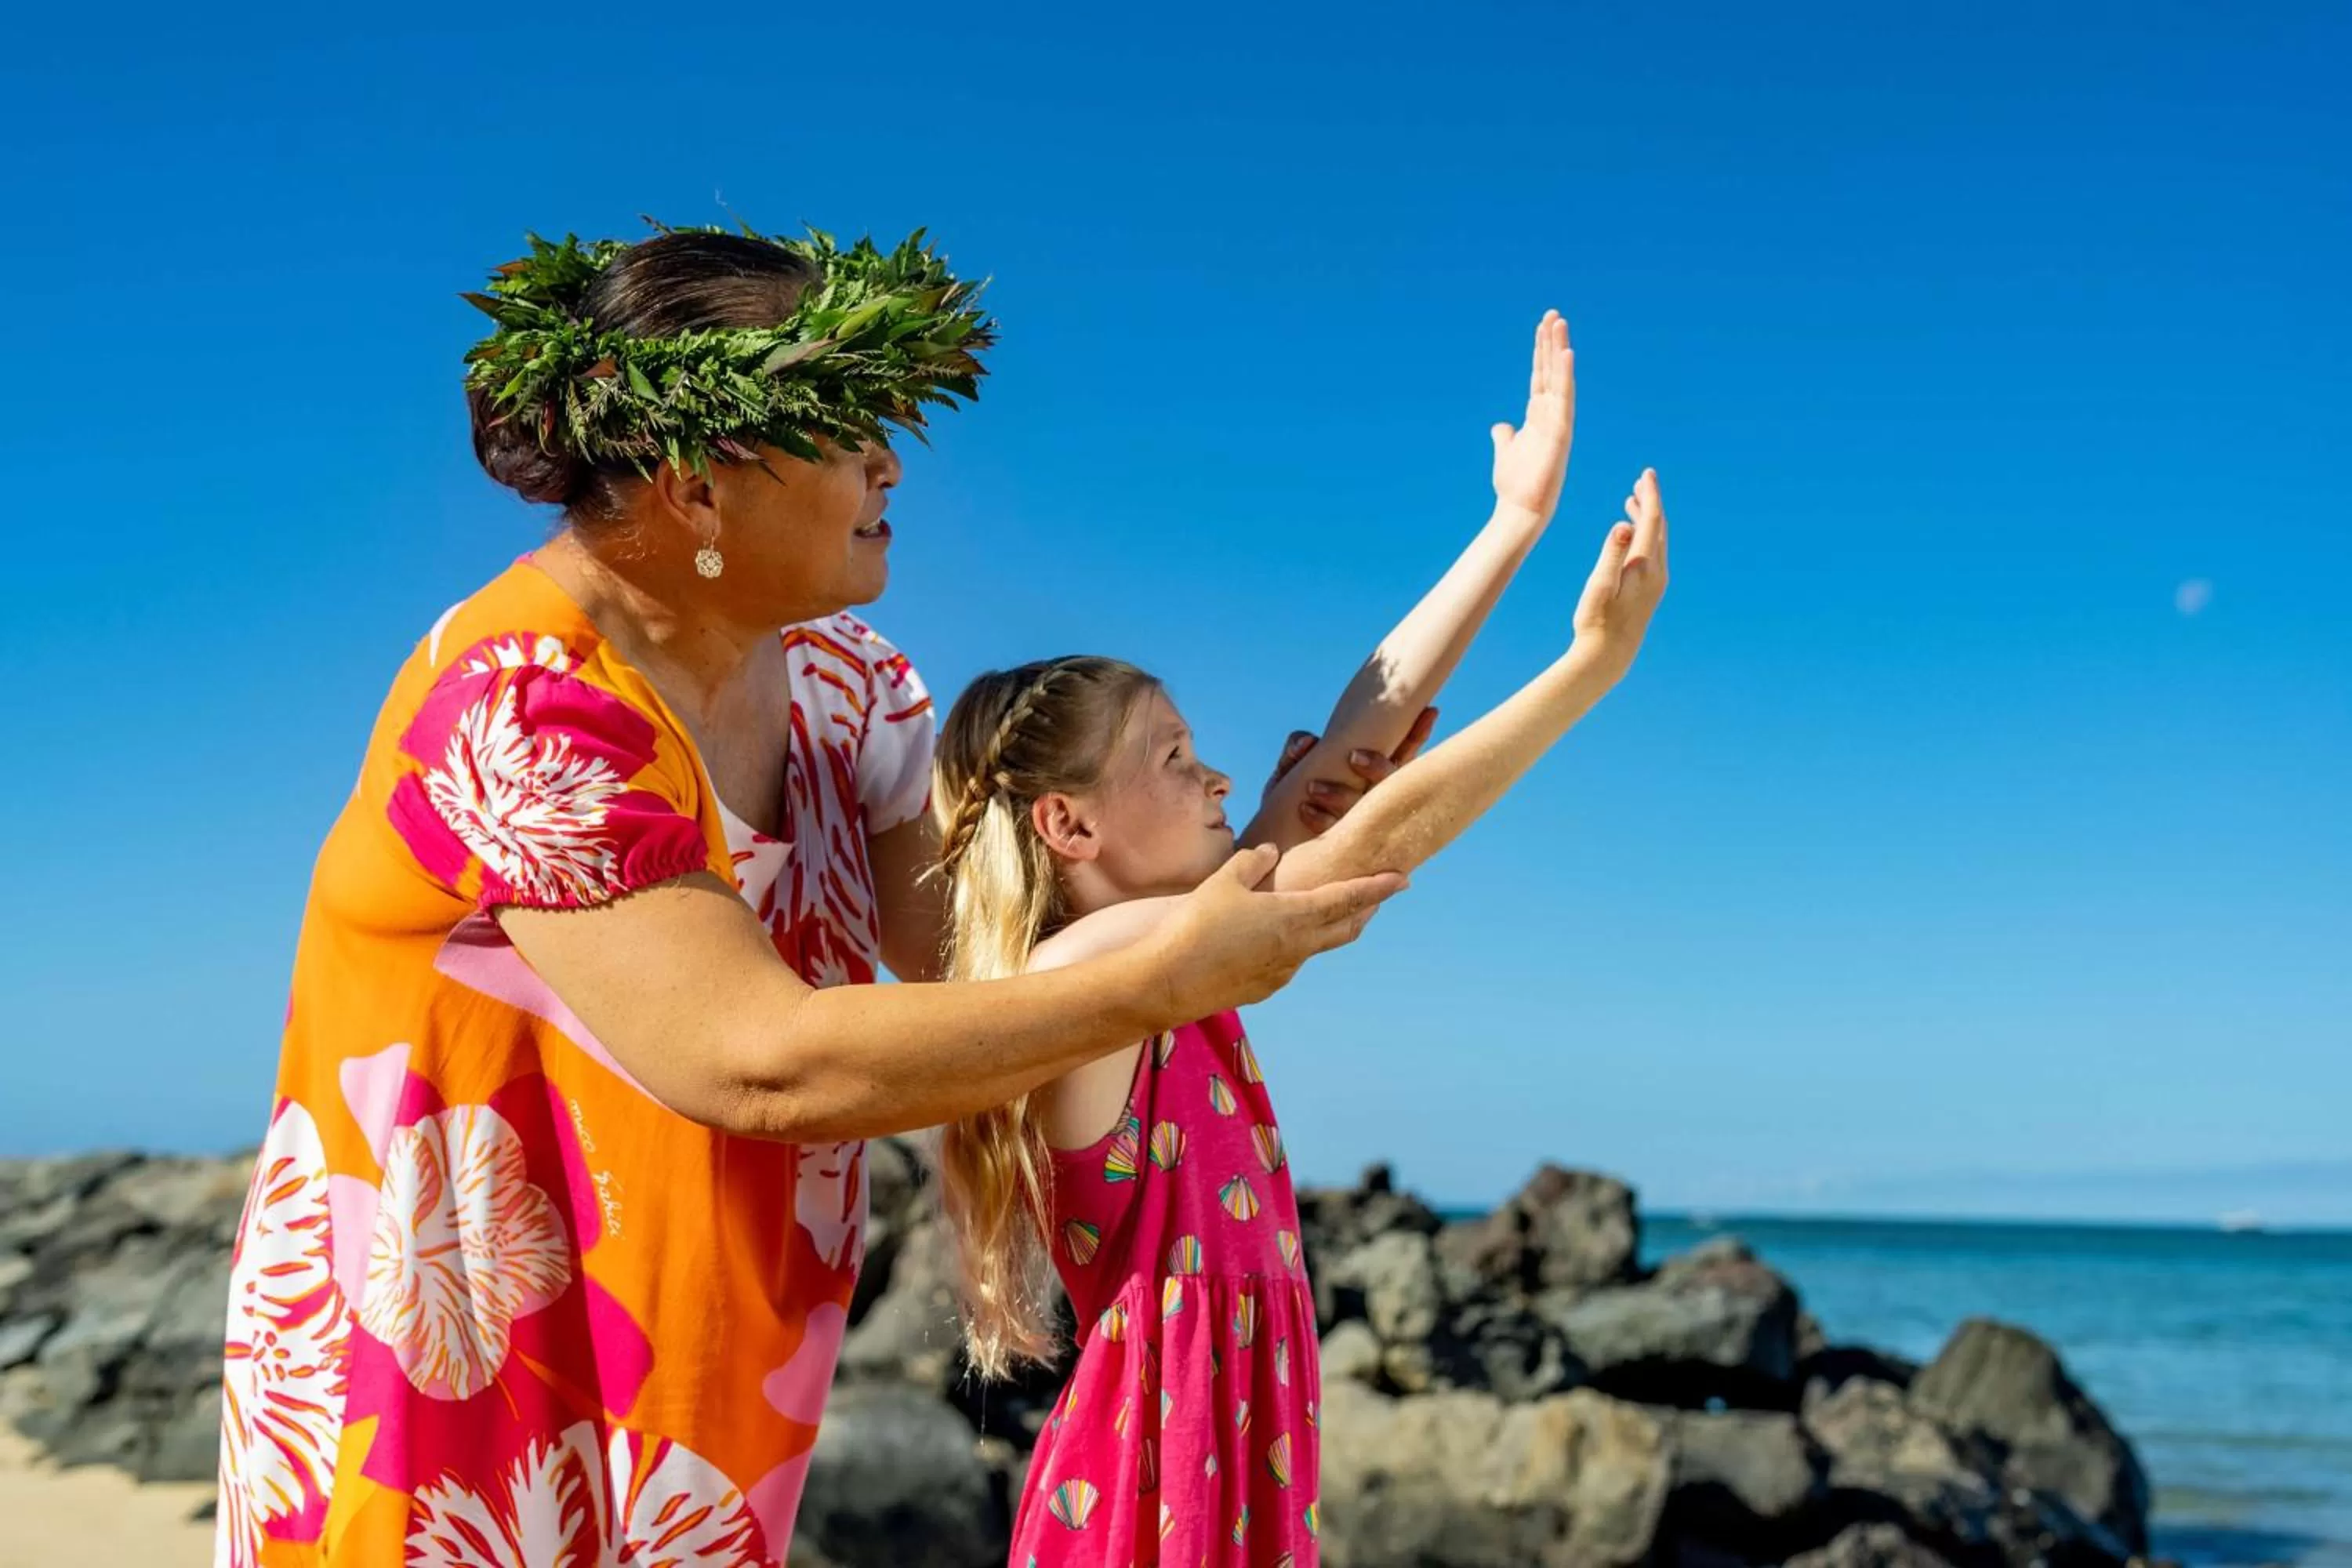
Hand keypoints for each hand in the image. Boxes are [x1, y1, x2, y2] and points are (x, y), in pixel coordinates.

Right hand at [1153, 845, 1406, 1016]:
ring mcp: (1283, 972)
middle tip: (1378, 895)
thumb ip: (1253, 861)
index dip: (1377, 887)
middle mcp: (1298, 947)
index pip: (1347, 898)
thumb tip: (1272, 852)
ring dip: (1328, 928)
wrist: (1168, 982)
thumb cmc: (1196, 926)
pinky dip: (1296, 944)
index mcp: (1294, 917)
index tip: (1403, 879)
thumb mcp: (1223, 882)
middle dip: (1365, 910)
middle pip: (1345, 927)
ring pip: (1317, 946)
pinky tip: (1276, 937)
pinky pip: (1289, 961)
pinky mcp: (1264, 988)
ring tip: (1325, 911)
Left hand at [1265, 707, 1438, 833]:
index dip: (1418, 734)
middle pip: (1391, 782)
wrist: (1275, 838)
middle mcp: (1375, 799)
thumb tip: (1310, 742)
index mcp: (1374, 775)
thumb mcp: (1293, 763)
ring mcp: (1361, 822)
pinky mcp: (1340, 843)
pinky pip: (1337, 833)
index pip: (1404, 754)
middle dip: (1377, 767)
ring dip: (1340, 796)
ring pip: (1363, 809)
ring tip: (1312, 786)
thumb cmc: (1293, 791)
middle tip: (1353, 756)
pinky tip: (1303, 808)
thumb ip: (1298, 746)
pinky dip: (1320, 819)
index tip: (1429, 710)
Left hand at [1490, 311, 1574, 520]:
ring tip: (1559, 322)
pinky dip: (1564, 375)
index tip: (1543, 325)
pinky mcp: (1560, 433)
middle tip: (1553, 314)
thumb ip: (1505, 434)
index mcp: (1538, 416)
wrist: (1521, 510)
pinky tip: (1565, 353)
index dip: (1541, 350)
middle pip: (1551, 370)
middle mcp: (1551, 414)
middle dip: (1552, 342)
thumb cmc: (1515, 484)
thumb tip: (1500, 424)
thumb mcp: (1506, 450)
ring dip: (1560, 350)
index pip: (1540, 375)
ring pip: (1560, 378)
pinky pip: (1564, 399)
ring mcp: (1558, 422)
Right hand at [1571, 469, 1669, 675]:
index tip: (1646, 474)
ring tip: (1633, 501)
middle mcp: (1656, 571)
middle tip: (1641, 481)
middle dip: (1651, 502)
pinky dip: (1645, 535)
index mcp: (1644, 565)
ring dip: (1647, 518)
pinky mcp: (1650, 591)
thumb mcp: (1599, 584)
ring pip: (1656, 540)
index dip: (1650, 495)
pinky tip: (1633, 536)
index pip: (1651, 520)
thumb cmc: (1597, 620)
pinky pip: (1653, 553)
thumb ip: (1612, 553)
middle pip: (1659, 527)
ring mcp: (1656, 582)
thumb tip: (1623, 525)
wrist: (1608, 655)